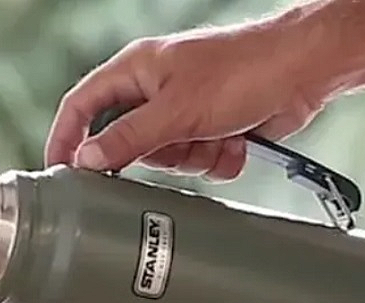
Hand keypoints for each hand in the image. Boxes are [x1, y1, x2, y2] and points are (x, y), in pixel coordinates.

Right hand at [44, 17, 328, 180]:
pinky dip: (217, 158)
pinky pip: (198, 162)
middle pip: (128, 142)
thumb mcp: (176, 111)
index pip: (81, 106)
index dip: (66, 138)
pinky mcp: (211, 128)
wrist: (304, 70)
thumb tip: (87, 160)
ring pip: (166, 159)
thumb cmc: (243, 69)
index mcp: (135, 71)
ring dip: (193, 157)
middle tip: (178, 144)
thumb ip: (127, 139)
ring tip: (218, 135)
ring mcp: (184, 110)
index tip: (61, 170)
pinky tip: (235, 140)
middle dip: (158, 155)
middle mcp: (156, 89)